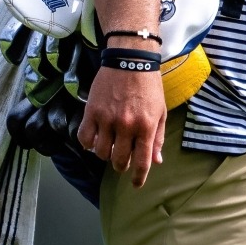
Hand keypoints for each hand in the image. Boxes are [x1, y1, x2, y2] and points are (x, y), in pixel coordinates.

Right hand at [78, 69, 165, 186]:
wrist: (130, 59)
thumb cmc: (149, 85)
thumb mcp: (161, 111)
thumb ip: (158, 138)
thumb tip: (156, 161)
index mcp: (146, 127)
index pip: (142, 162)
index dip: (139, 178)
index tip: (136, 184)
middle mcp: (126, 126)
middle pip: (119, 161)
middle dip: (121, 165)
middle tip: (122, 160)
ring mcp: (107, 119)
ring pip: (101, 153)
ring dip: (105, 154)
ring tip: (110, 146)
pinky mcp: (92, 112)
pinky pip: (84, 138)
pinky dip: (88, 144)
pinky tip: (94, 140)